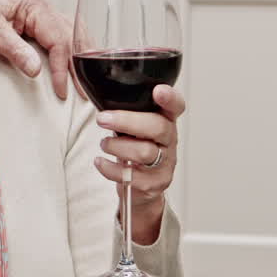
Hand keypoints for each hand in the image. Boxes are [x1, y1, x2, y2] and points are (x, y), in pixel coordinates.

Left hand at [0, 0, 75, 99]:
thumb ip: (14, 49)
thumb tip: (36, 70)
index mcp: (36, 6)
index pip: (58, 41)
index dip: (62, 68)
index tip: (61, 90)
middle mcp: (44, 7)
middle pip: (72, 37)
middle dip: (79, 64)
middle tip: (83, 91)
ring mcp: (42, 11)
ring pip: (73, 32)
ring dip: (81, 53)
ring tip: (88, 76)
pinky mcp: (37, 18)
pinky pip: (63, 31)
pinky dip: (73, 45)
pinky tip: (78, 57)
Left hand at [93, 85, 185, 244]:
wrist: (141, 186)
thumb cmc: (135, 148)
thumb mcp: (135, 127)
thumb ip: (128, 113)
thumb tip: (102, 98)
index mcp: (166, 121)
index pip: (176, 107)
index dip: (170, 98)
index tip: (158, 90)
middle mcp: (169, 141)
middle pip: (157, 128)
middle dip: (126, 121)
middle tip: (102, 118)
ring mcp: (164, 164)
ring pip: (145, 152)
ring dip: (117, 146)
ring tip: (104, 144)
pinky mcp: (153, 183)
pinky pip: (131, 176)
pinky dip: (110, 168)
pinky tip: (100, 162)